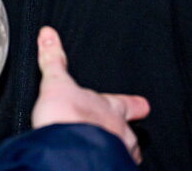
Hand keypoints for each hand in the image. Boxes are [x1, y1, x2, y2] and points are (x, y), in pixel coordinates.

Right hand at [31, 26, 149, 163]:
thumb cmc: (68, 117)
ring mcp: (117, 153)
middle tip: (126, 137)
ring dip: (118, 153)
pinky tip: (97, 165)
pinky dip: (105, 165)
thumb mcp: (56, 82)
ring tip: (113, 156)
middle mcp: (118, 131)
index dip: (133, 104)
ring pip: (125, 153)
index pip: (125, 104)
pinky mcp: (106, 167)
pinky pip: (111, 166)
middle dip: (126, 134)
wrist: (69, 148)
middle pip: (128, 133)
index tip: (142, 105)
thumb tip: (49, 35)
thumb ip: (53, 60)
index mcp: (109, 108)